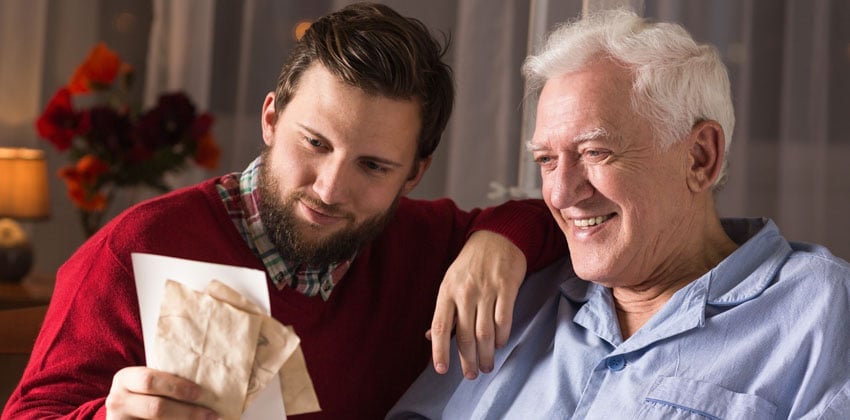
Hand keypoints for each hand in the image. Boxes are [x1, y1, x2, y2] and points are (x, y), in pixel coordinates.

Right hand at [105, 366, 218, 419]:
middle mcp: (118, 400)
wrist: (124, 413)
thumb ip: (168, 378)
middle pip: (156, 408)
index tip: (199, 392)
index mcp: (125, 378)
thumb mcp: (148, 381)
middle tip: (211, 413)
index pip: (150, 381)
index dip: (176, 387)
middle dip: (187, 412)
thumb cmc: (145, 391)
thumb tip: (208, 379)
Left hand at [428, 230, 526, 378]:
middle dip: (467, 360)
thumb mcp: (450, 282)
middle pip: (464, 335)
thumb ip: (443, 310)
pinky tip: (500, 344)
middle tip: (471, 375)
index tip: (441, 370)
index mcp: (447, 291)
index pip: (439, 327)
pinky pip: (504, 319)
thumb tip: (429, 336)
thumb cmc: (470, 264)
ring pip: (485, 332)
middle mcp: (465, 292)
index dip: (439, 351)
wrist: (497, 237)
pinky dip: (502, 336)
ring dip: (486, 354)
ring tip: (487, 366)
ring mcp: (487, 290)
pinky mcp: (507, 287)